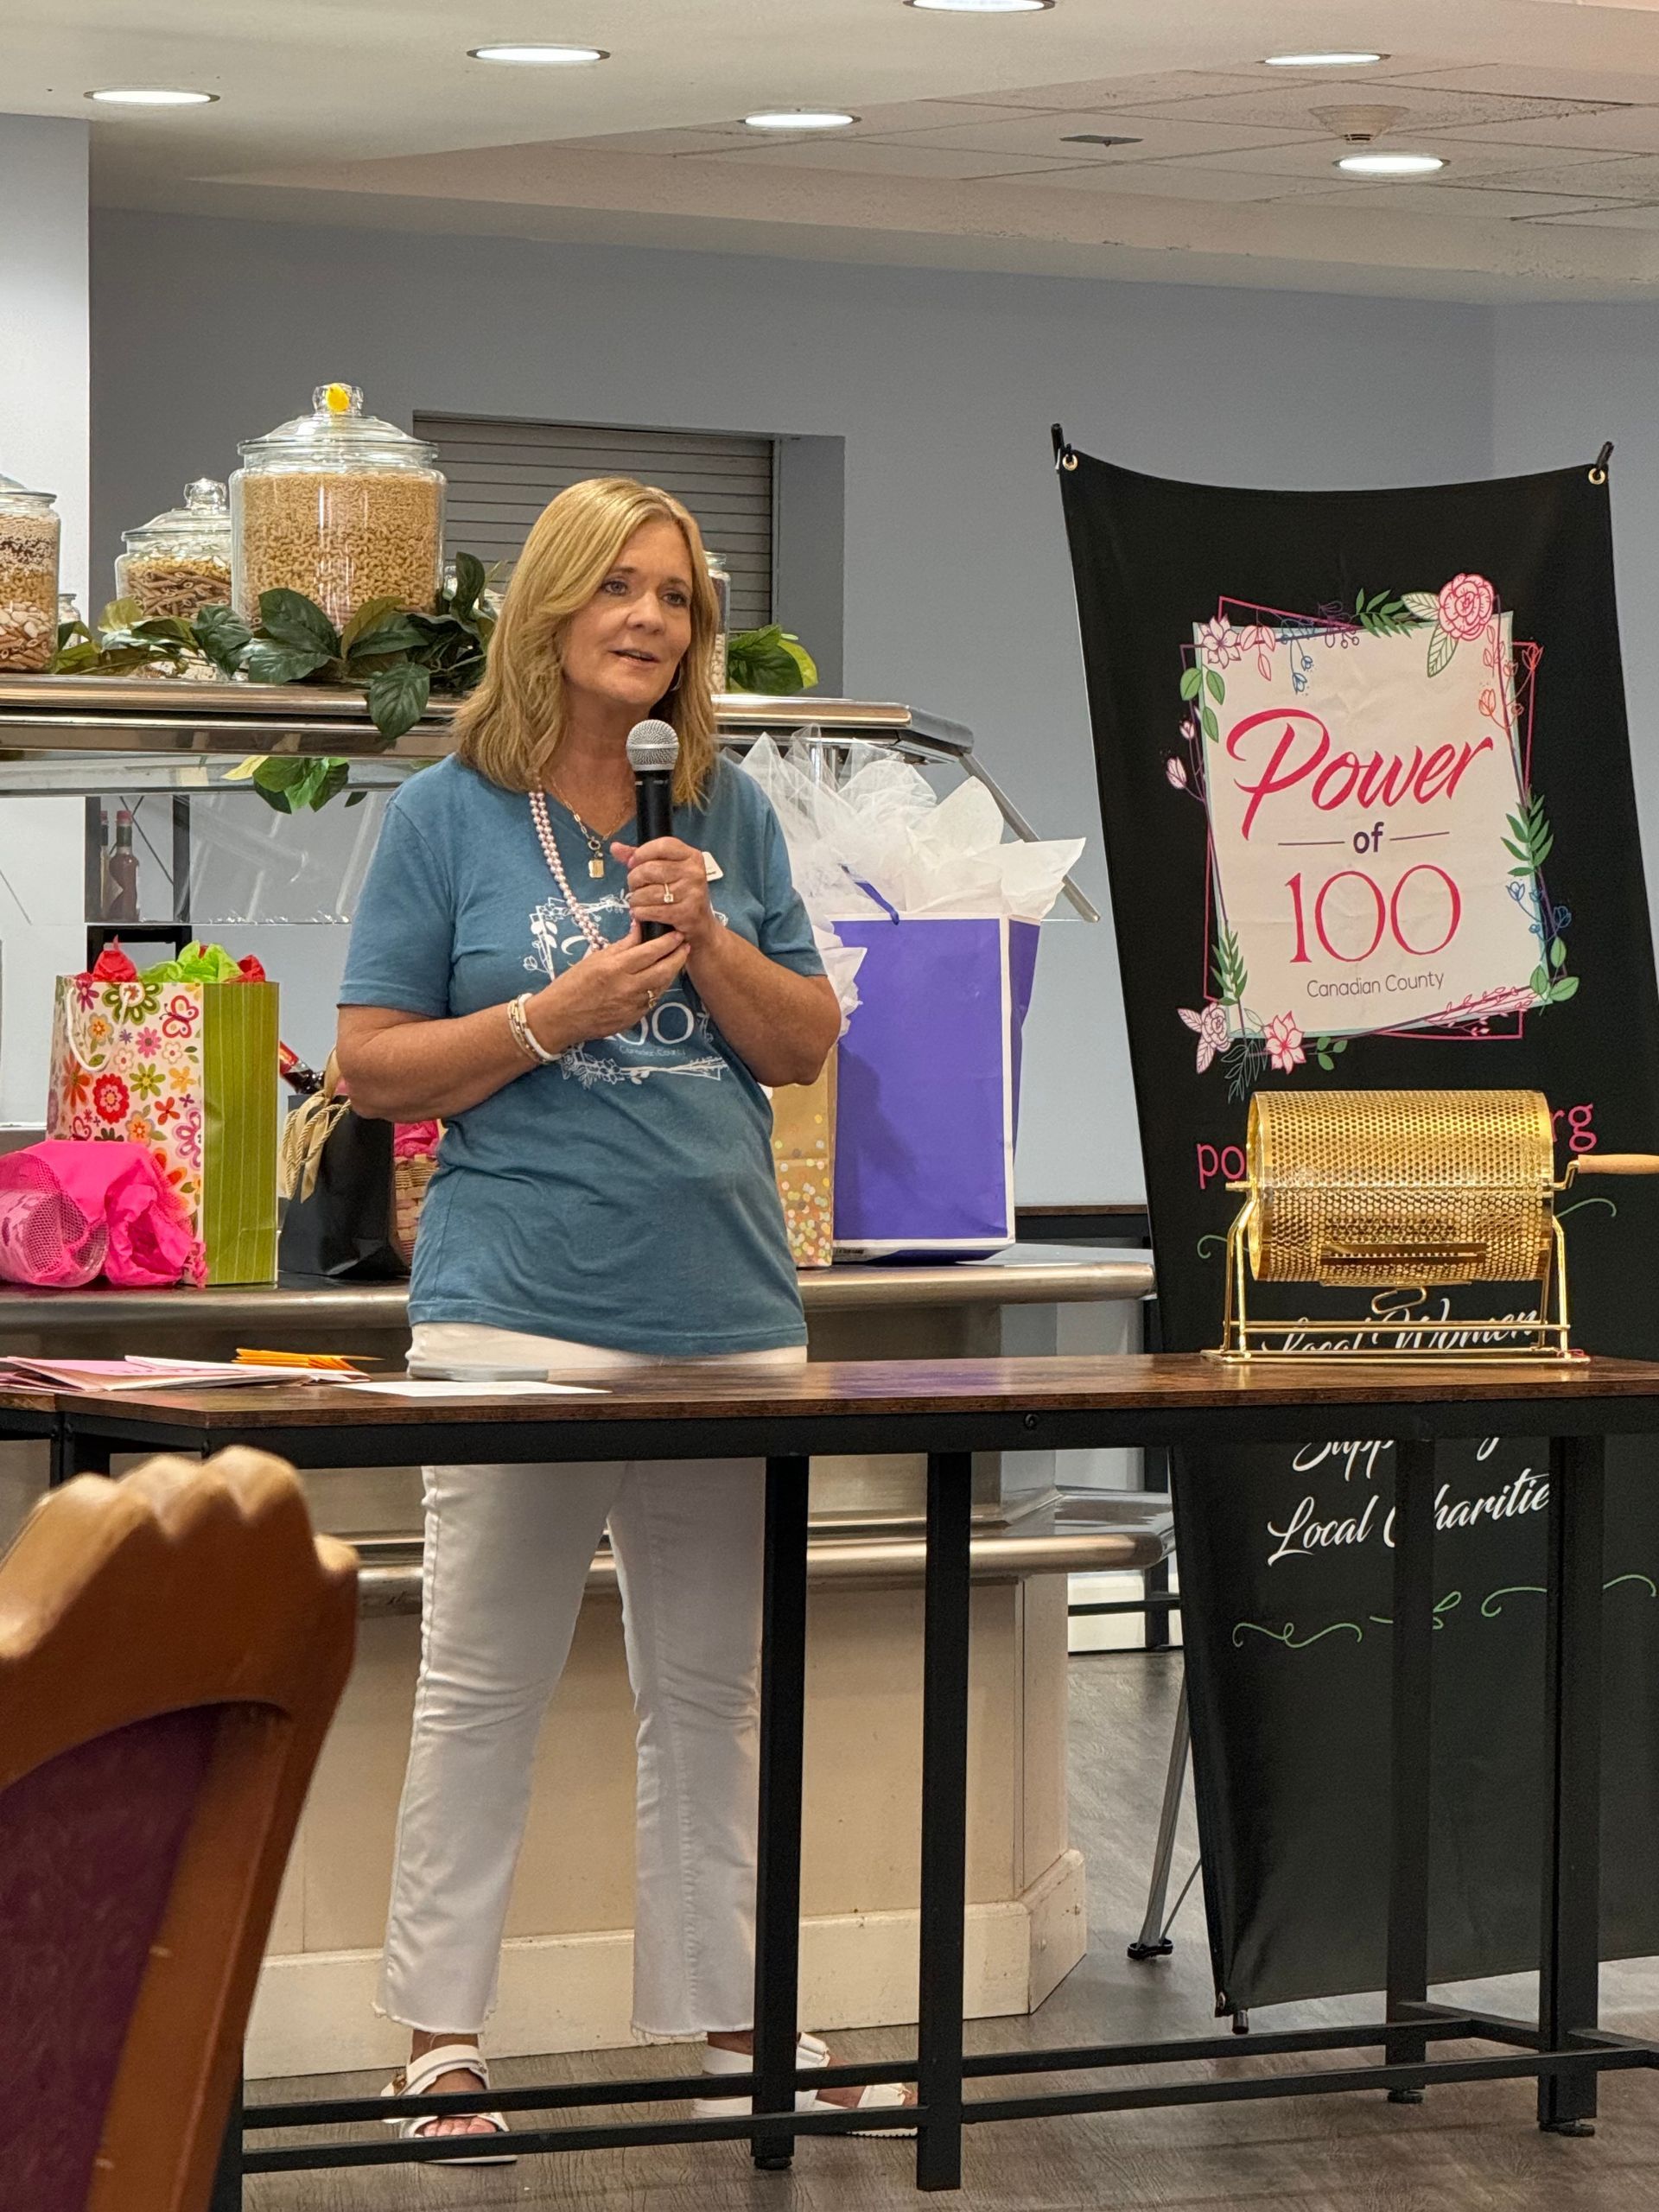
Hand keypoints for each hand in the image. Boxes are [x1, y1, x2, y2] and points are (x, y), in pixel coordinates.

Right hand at [532, 925, 689, 1046]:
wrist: (559, 1018)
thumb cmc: (572, 984)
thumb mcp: (595, 958)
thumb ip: (622, 945)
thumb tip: (640, 928)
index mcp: (616, 968)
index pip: (651, 951)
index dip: (669, 942)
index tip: (678, 933)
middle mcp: (628, 988)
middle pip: (664, 970)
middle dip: (678, 956)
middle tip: (685, 946)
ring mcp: (632, 1006)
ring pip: (661, 986)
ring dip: (671, 972)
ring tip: (674, 960)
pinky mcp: (633, 1019)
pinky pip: (652, 1001)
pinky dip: (657, 989)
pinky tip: (657, 980)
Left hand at [611, 837, 715, 950]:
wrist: (700, 924)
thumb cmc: (680, 893)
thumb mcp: (667, 870)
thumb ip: (641, 858)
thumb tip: (615, 848)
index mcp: (691, 856)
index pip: (662, 845)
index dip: (641, 853)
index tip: (632, 863)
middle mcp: (694, 872)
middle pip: (649, 869)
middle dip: (634, 879)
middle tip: (635, 887)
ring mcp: (691, 892)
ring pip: (647, 892)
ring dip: (636, 899)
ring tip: (639, 902)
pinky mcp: (685, 913)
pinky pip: (651, 910)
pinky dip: (640, 913)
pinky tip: (642, 913)